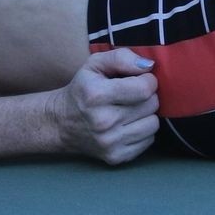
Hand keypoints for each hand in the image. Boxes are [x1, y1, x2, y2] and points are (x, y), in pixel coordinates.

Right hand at [50, 49, 159, 164]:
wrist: (60, 123)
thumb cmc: (83, 89)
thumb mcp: (95, 64)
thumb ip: (122, 58)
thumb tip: (149, 66)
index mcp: (97, 95)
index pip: (145, 89)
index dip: (148, 80)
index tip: (139, 80)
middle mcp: (103, 121)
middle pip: (151, 105)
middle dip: (147, 96)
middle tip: (132, 95)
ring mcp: (109, 142)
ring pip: (153, 124)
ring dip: (146, 115)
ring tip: (130, 110)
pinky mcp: (115, 157)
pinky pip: (149, 141)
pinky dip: (143, 131)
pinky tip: (128, 125)